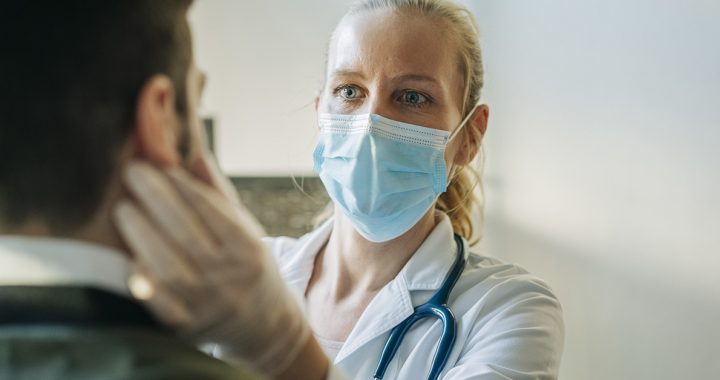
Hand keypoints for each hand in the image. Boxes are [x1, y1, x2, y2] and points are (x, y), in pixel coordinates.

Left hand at [112, 160, 310, 375]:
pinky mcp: (186, 327)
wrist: (263, 324)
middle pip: (187, 233)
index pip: (212, 211)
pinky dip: (143, 279)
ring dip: (142, 234)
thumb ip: (216, 193)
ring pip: (169, 267)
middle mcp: (229, 277)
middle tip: (132, 172)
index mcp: (247, 249)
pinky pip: (159, 303)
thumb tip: (190, 152)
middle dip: (156, 198)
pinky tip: (128, 255)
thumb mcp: (244, 228)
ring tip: (123, 208)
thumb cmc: (246, 265)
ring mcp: (207, 304)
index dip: (183, 185)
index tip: (158, 162)